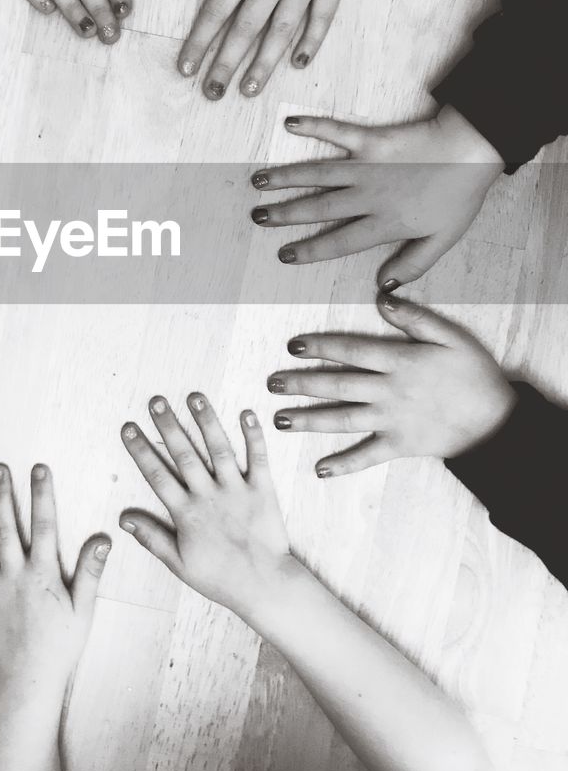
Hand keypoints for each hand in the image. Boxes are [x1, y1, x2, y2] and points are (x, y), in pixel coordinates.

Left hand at [0, 463, 109, 690]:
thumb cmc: (60, 644)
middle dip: (1, 494)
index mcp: (43, 572)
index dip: (42, 494)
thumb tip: (104, 538)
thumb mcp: (83, 608)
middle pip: (6, 526)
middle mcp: (14, 573)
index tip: (39, 468)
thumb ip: (90, 571)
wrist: (29, 679)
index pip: (44, 524)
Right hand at [119, 392, 295, 627]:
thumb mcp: (179, 563)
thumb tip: (124, 519)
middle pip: (184, 454)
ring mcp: (236, 490)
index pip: (157, 475)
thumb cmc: (220, 578)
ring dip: (206, 422)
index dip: (141, 450)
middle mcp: (208, 495)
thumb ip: (152, 537)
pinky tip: (246, 413)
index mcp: (186, 513)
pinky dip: (253, 435)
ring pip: (218, 449)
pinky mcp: (263, 490)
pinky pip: (258, 458)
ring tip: (194, 397)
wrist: (264, 585)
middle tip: (156, 401)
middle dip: (168, 426)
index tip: (129, 428)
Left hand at [178, 0, 383, 98]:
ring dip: (263, 64)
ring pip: (281, 32)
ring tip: (248, 90)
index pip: (215, 12)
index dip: (198, 43)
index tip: (185, 68)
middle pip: (245, 31)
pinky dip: (310, 42)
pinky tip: (297, 63)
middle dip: (224, 65)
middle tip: (211, 94)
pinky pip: (322, 18)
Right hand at [250, 105, 504, 286]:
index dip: (310, 250)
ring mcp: (366, 166)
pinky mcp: (371, 140)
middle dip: (285, 214)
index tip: (285, 255)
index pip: (339, 242)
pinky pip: (337, 132)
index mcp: (384, 223)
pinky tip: (290, 124)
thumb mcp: (443, 239)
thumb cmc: (460, 196)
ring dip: (286, 177)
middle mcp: (367, 196)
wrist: (472, 150)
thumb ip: (414, 263)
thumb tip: (385, 286)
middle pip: (318, 208)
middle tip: (258, 218)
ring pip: (318, 174)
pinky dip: (314, 126)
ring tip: (258, 180)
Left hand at [268, 294, 516, 476]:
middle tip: (272, 384)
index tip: (293, 346)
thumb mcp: (451, 337)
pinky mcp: (399, 446)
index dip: (320, 347)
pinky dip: (343, 464)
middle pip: (337, 385)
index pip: (351, 351)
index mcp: (399, 361)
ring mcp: (391, 420)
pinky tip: (319, 470)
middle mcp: (389, 391)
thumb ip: (415, 318)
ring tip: (280, 420)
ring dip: (309, 420)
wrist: (497, 422)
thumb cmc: (475, 375)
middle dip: (302, 384)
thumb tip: (382, 299)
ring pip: (343, 419)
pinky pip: (367, 456)